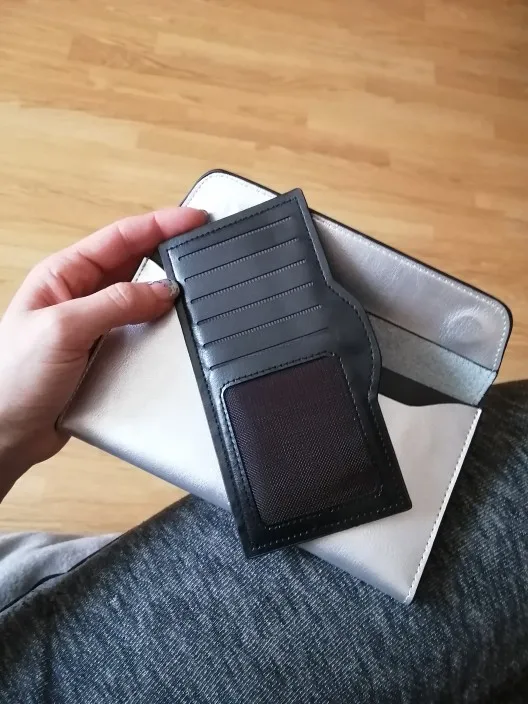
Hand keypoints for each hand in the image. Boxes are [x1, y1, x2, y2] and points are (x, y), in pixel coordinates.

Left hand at [0, 207, 205, 499]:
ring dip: (166, 293)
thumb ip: (115, 304)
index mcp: (63, 274)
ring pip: (141, 296)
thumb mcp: (64, 329)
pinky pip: (140, 330)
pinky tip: (173, 328)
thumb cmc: (12, 378)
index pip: (120, 237)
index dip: (160, 224)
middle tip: (202, 248)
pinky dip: (160, 326)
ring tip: (195, 287)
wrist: (5, 432)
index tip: (194, 219)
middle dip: (169, 252)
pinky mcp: (104, 351)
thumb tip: (162, 291)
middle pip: (135, 262)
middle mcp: (80, 294)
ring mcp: (94, 323)